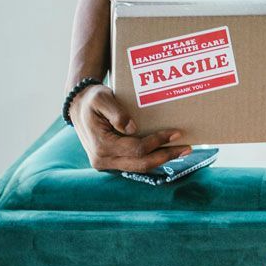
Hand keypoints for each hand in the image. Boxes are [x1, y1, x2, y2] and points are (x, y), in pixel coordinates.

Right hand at [72, 84, 194, 171]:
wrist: (78, 107)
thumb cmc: (91, 100)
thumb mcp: (101, 98)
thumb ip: (116, 112)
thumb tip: (132, 128)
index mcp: (101, 146)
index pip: (136, 149)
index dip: (158, 142)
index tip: (176, 132)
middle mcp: (103, 160)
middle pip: (141, 164)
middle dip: (166, 156)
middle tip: (187, 148)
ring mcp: (107, 163)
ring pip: (140, 166)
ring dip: (162, 159)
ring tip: (182, 150)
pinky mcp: (112, 161)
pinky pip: (135, 163)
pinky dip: (152, 157)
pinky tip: (166, 150)